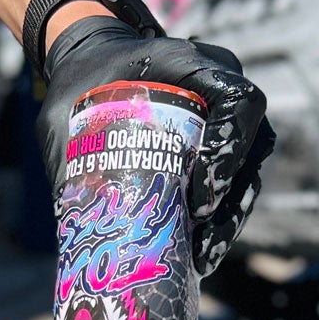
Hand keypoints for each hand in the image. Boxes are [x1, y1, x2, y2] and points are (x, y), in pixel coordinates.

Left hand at [36, 17, 274, 274]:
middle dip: (231, 201)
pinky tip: (201, 252)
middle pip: (252, 145)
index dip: (229, 150)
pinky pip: (235, 183)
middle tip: (203, 240)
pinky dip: (221, 218)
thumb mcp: (66, 112)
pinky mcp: (219, 146)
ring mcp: (226, 117)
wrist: (89, 68)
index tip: (198, 198)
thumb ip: (68, 156)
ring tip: (205, 255)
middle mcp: (220, 88)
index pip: (237, 102)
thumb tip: (75, 226)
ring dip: (231, 217)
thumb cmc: (79, 87)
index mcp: (191, 64)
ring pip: (248, 170)